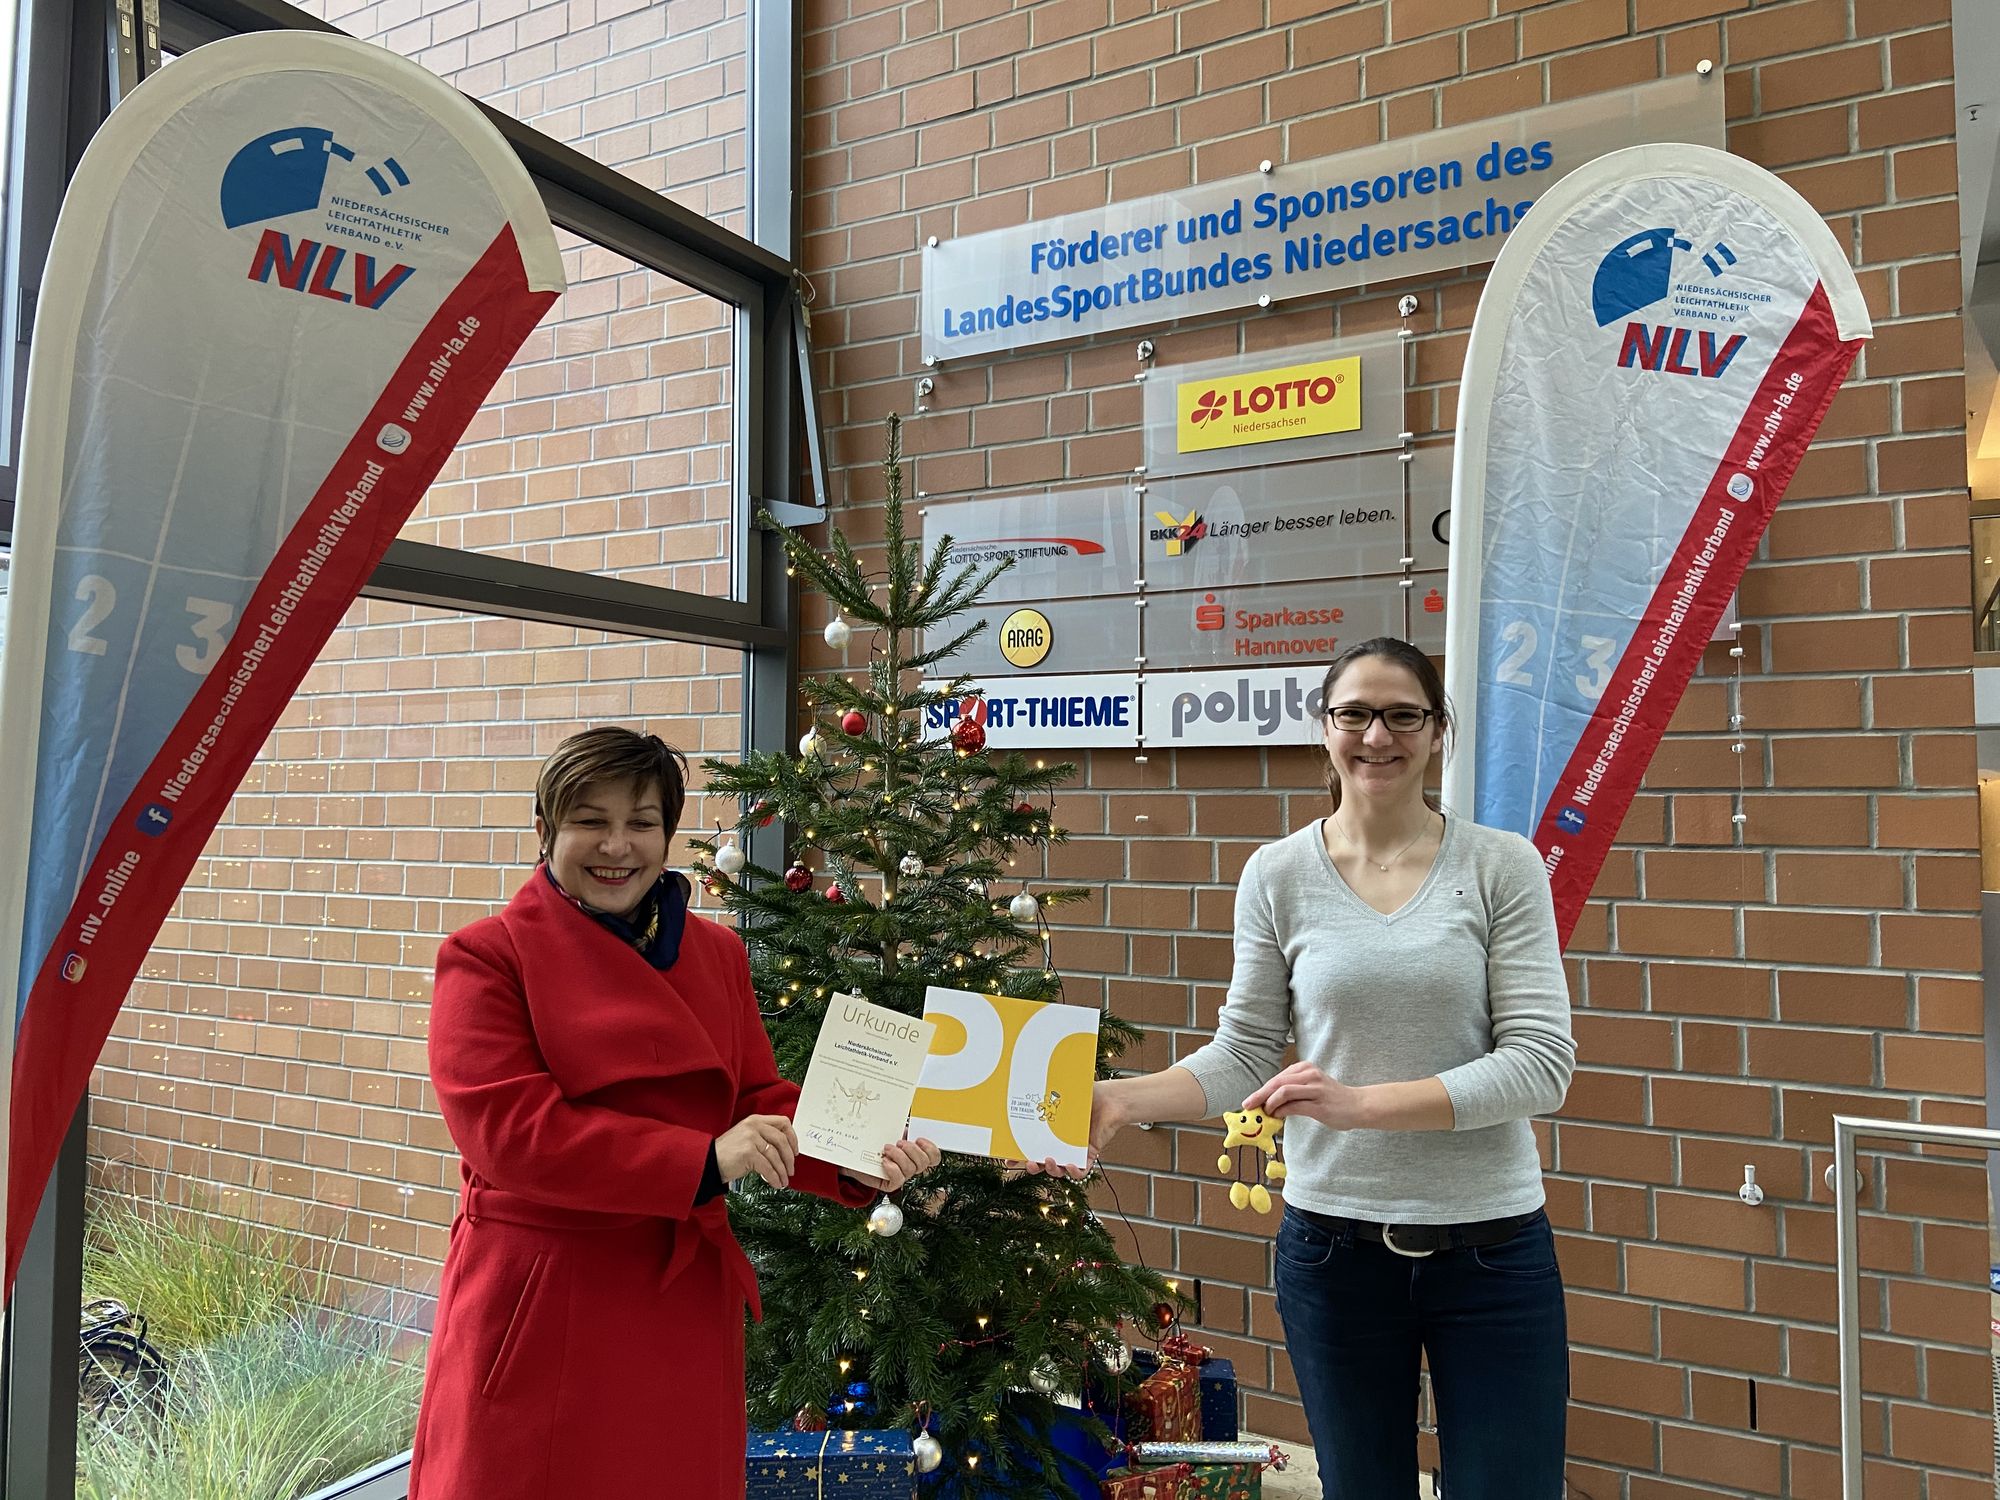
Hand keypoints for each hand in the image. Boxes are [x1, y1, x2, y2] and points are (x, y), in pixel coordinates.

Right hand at [717, 1114, 798, 1187]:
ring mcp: (751, 1139)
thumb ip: (764, 1137)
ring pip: (776, 1156)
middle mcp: (754, 1126)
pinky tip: (775, 1183)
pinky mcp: (748, 1153)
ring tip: (783, 1181)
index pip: (783, 1123)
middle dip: (789, 1158)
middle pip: (782, 1140)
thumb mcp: (747, 1137)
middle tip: (791, 1170)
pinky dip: (774, 1178)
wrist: (709, 1162)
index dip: (793, 1138)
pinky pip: (768, 1167)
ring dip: (782, 1172)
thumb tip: (785, 1151)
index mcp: (756, 1120)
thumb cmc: (728, 1153)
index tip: (795, 1151)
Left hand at [844, 1136, 942, 1192]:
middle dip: (912, 1150)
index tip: (919, 1139)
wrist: (855, 1159)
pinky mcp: (890, 1185)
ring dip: (899, 1156)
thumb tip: (907, 1123)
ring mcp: (901, 1176)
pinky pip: (898, 1179)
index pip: (933, 1157)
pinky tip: (884, 1161)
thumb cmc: (874, 1146)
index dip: (931, 1149)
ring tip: (887, 1149)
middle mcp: (910, 1166)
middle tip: (899, 1142)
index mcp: (914, 1154)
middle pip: (923, 1163)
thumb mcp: (889, 1133)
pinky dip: (892, 1168)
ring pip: (910, 1169)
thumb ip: (901, 1130)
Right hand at [1011, 1080, 1127, 1180]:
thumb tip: (1031, 1073)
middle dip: (1031, 1166)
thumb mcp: (1063, 1090)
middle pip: (1041, 1162)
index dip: (1018, 1154)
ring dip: (1051, 1170)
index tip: (1007, 1157)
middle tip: (1027, 1163)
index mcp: (1050, 1130)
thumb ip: (1048, 1088)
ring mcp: (1074, 1151)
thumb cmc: (1088, 1094)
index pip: (1030, 1145)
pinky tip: (1071, 1165)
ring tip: (1049, 1160)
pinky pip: (1080, 1171)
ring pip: (1058, 1170)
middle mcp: (1060, 1143)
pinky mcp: (1089, 1155)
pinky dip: (1074, 1172)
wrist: (1112, 1099)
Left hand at [1243, 1063, 1368, 1129]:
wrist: (1358, 1106)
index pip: (1277, 1077)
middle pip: (1277, 1082)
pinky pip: (1294, 1105)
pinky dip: (1281, 1111)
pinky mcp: (1320, 1104)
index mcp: (1306, 1068)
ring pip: (1283, 1091)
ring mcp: (1316, 1088)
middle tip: (1247, 1105)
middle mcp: (1310, 1074)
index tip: (1250, 1100)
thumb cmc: (1332, 1099)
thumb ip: (1292, 1092)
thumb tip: (1268, 1102)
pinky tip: (1277, 1116)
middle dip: (1259, 1095)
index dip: (1261, 1089)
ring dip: (1269, 1102)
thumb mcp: (1311, 1088)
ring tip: (1264, 1112)